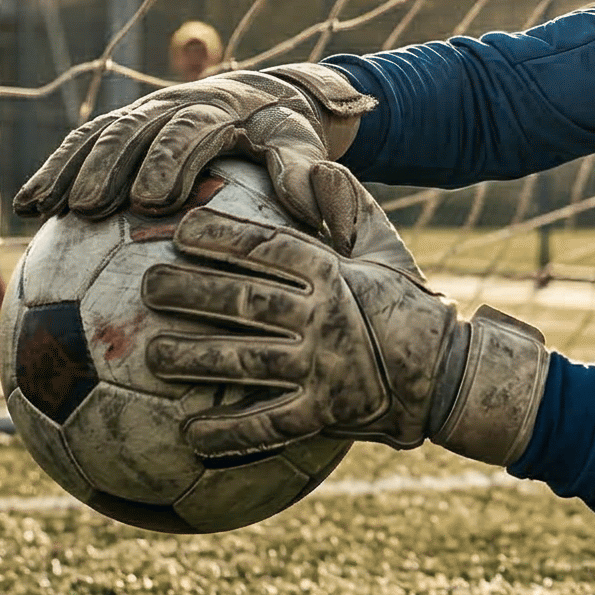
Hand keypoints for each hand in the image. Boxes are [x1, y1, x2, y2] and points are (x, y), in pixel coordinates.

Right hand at [15, 63, 374, 250]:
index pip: (190, 130)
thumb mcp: (305, 146)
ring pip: (98, 135)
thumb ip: (308, 174)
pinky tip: (26, 206)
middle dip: (107, 168)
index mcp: (220, 109)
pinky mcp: (123, 126)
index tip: (151, 200)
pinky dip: (53, 170)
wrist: (269, 96)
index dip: (169, 161)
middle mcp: (176, 103)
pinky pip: (82, 143)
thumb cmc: (289, 133)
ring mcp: (144, 112)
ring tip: (41, 209)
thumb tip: (320, 212)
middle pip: (133, 130)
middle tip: (85, 210)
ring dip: (68, 170)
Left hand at [143, 205, 550, 465]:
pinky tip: (189, 434)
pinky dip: (229, 432)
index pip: (270, 247)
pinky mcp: (325, 414)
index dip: (224, 236)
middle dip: (192, 290)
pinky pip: (269, 425)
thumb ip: (347, 205)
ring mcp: (324, 368)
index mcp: (333, 274)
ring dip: (197, 358)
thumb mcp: (383, 247)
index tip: (182, 228)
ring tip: (153, 354)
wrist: (447, 374)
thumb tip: (318, 161)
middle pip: (246, 299)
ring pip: (247, 361)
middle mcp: (325, 318)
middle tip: (147, 286)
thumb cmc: (403, 304)